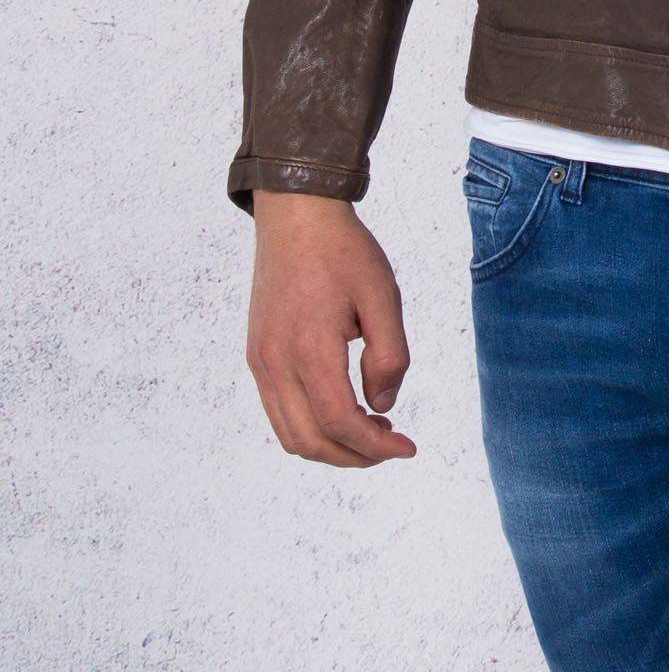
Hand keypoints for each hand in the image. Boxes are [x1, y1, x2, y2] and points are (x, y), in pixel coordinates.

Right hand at [246, 192, 416, 466]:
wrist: (297, 215)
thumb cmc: (343, 251)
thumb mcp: (383, 297)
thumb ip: (389, 356)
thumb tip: (383, 406)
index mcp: (309, 349)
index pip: (341, 423)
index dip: (376, 447)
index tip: (407, 448)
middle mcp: (276, 364)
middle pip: (312, 441)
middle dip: (355, 456)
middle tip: (391, 445)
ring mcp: (261, 362)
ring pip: (290, 434)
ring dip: (331, 446)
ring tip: (370, 430)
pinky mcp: (258, 355)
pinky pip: (279, 412)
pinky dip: (309, 426)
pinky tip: (341, 409)